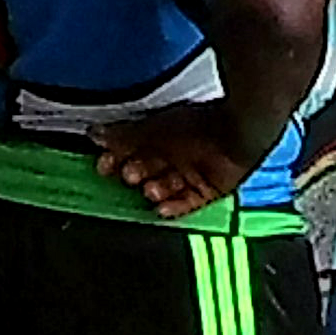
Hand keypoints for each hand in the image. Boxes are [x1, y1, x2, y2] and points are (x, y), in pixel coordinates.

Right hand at [94, 102, 250, 217]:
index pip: (134, 149)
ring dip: (154, 191)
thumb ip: (124, 135)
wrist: (239, 133)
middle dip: (135, 174)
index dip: (118, 158)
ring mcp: (195, 171)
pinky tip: (162, 209)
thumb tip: (95, 134)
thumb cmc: (199, 125)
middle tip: (127, 176)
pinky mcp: (209, 190)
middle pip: (149, 169)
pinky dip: (174, 207)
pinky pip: (187, 203)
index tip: (104, 165)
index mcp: (165, 133)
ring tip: (149, 190)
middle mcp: (179, 152)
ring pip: (167, 187)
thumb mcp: (153, 129)